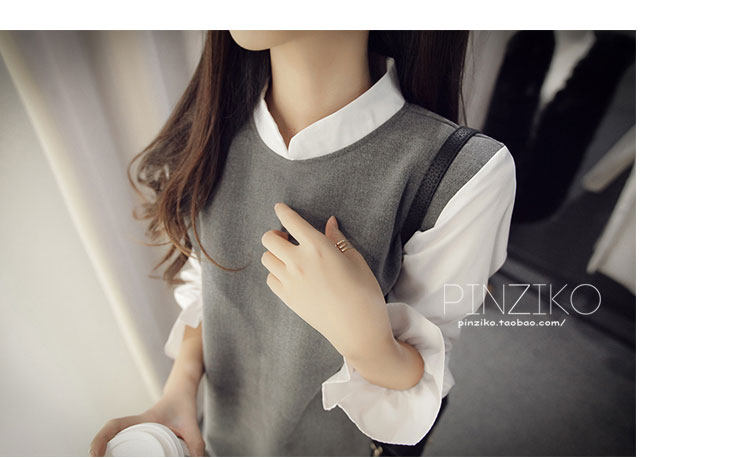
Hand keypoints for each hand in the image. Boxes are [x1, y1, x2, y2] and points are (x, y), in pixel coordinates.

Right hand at [89, 388, 203, 456]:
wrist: (184, 392)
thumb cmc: (184, 405)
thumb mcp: (190, 424)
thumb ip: (195, 443)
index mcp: (141, 419)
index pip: (114, 425)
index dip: (100, 439)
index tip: (94, 454)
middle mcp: (133, 425)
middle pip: (108, 435)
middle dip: (98, 448)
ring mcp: (134, 430)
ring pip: (112, 439)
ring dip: (103, 449)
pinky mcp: (139, 435)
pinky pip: (120, 443)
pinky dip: (112, 451)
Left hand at [260, 202, 394, 361]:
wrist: (358, 329)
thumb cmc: (364, 292)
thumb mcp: (356, 260)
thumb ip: (338, 240)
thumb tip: (329, 223)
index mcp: (318, 247)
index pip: (291, 221)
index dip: (283, 211)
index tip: (280, 208)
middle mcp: (298, 261)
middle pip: (269, 239)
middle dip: (276, 234)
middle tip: (288, 238)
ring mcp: (290, 281)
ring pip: (266, 258)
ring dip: (274, 254)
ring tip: (288, 257)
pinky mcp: (287, 299)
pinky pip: (270, 279)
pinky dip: (275, 273)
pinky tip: (289, 275)